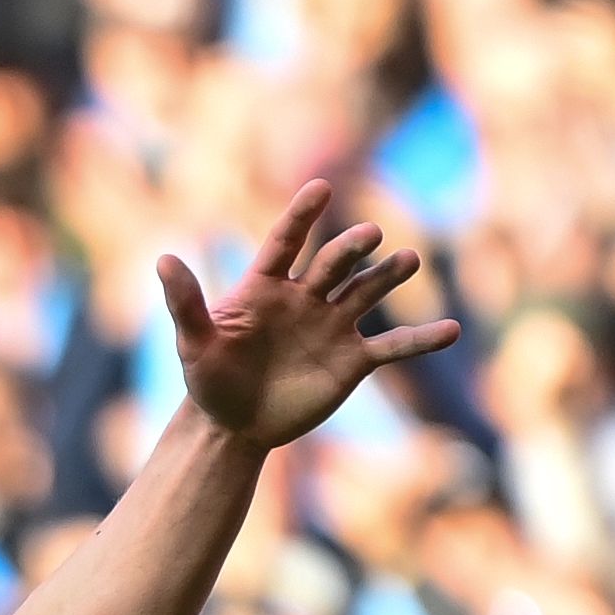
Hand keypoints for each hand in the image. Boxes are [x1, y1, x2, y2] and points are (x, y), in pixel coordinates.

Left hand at [160, 183, 459, 450]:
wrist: (234, 426)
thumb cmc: (209, 381)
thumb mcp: (194, 344)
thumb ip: (185, 303)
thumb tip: (162, 259)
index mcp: (266, 286)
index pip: (286, 242)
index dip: (302, 216)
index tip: (321, 188)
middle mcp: (306, 297)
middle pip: (333, 264)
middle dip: (350, 249)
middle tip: (369, 236)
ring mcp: (334, 325)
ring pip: (367, 293)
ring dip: (388, 277)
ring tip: (408, 261)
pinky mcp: (354, 360)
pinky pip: (393, 346)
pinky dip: (422, 339)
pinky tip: (452, 331)